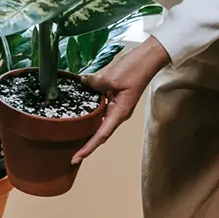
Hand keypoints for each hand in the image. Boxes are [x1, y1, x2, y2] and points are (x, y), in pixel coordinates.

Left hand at [71, 36, 170, 164]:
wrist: (148, 59)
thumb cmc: (134, 70)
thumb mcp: (111, 77)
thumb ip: (94, 83)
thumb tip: (83, 82)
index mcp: (119, 112)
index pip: (101, 135)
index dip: (88, 148)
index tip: (76, 158)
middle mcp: (118, 112)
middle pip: (100, 132)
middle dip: (86, 143)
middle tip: (71, 151)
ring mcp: (118, 105)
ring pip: (100, 120)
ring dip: (88, 127)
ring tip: (73, 133)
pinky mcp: (116, 96)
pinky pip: (101, 107)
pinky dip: (91, 110)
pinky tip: (80, 108)